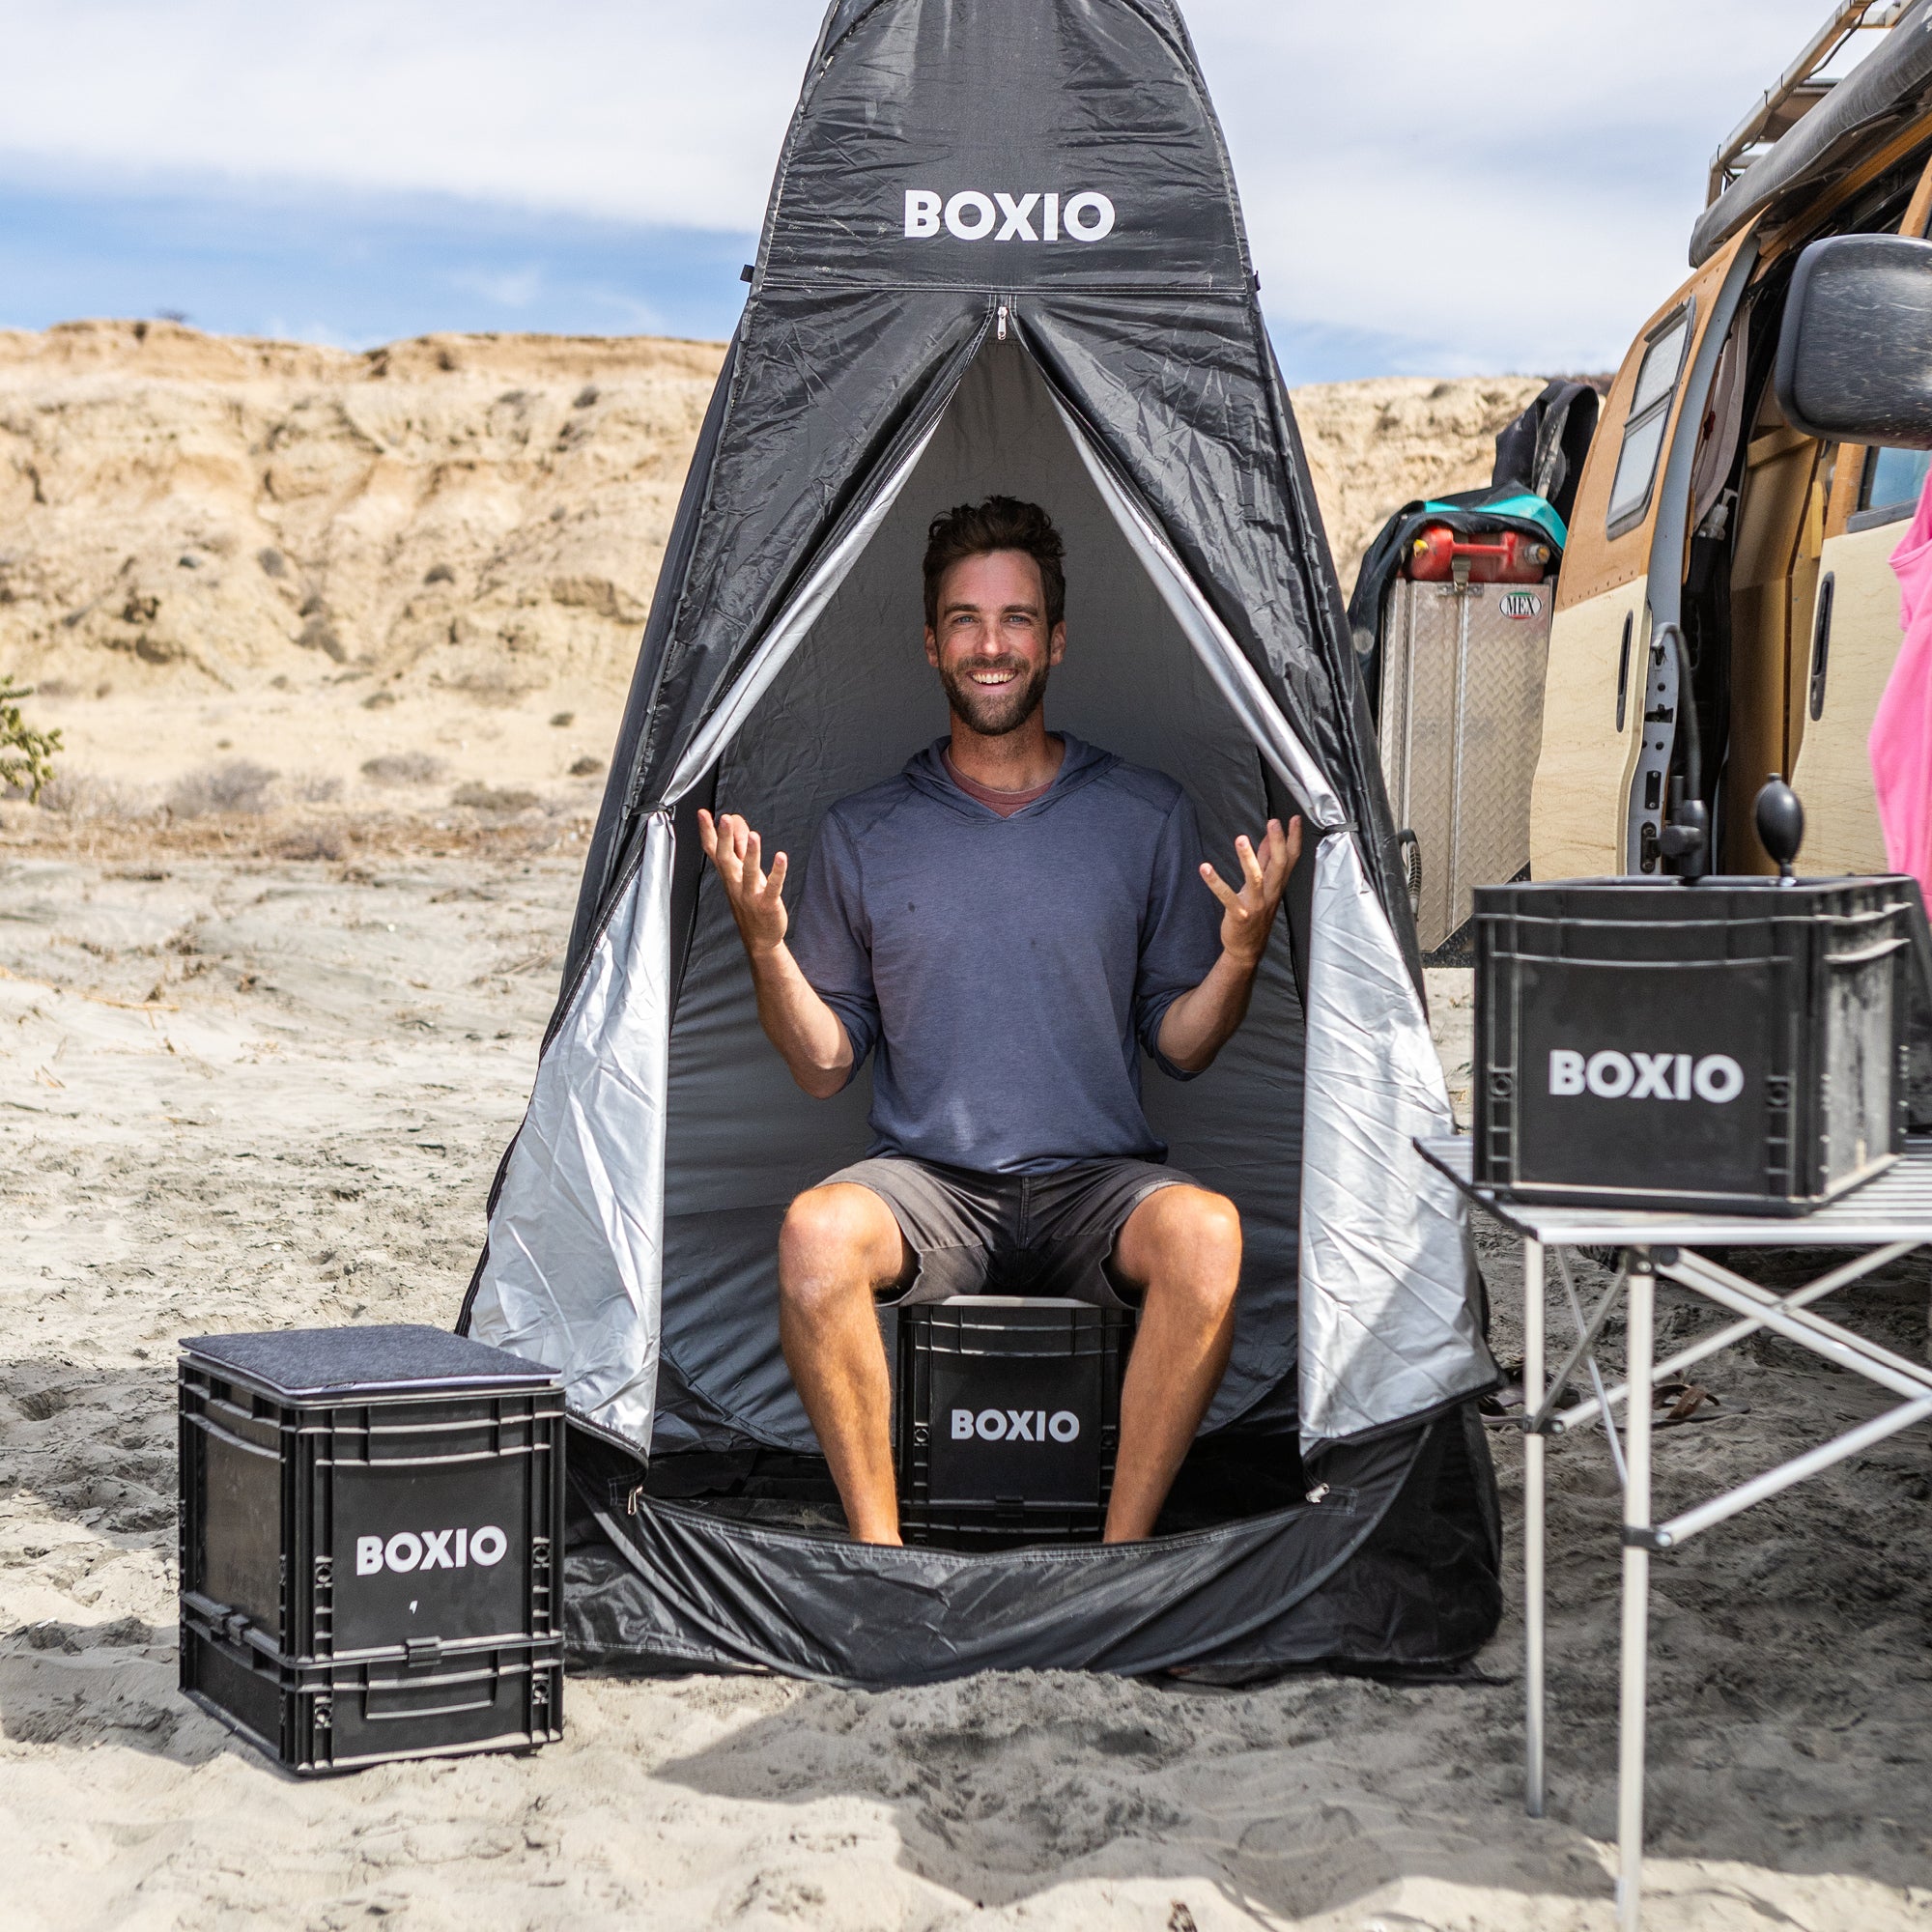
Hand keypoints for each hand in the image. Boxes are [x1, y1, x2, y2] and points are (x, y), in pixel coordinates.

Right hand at [698, 809, 788, 956]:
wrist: (760, 938)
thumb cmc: (750, 901)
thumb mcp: (742, 872)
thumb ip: (738, 846)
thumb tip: (736, 821)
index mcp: (728, 874)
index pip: (713, 850)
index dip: (707, 832)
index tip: (702, 813)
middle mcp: (735, 883)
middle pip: (726, 858)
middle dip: (724, 838)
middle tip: (724, 818)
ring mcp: (750, 894)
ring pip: (747, 872)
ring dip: (750, 853)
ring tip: (753, 835)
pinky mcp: (767, 904)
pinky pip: (772, 887)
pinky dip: (777, 873)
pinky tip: (781, 857)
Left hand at [1200, 816, 1300, 967]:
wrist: (1247, 948)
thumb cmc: (1255, 912)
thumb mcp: (1264, 885)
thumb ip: (1266, 860)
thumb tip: (1268, 837)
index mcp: (1277, 884)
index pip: (1290, 859)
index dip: (1294, 839)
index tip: (1294, 819)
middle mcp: (1270, 893)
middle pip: (1279, 866)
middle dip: (1278, 843)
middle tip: (1274, 822)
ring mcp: (1256, 905)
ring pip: (1255, 879)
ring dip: (1248, 859)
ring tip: (1241, 838)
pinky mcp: (1240, 915)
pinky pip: (1227, 897)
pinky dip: (1216, 882)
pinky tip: (1205, 868)